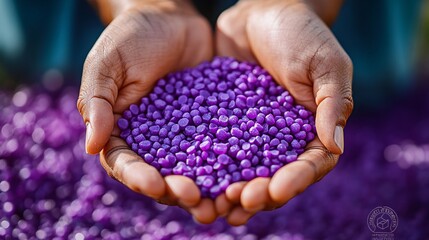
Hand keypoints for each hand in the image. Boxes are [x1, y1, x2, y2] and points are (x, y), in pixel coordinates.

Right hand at [77, 0, 216, 222]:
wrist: (169, 17)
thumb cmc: (130, 37)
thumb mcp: (106, 64)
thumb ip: (96, 102)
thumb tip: (91, 147)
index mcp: (122, 132)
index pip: (125, 164)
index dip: (138, 178)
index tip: (155, 185)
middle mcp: (153, 140)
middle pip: (163, 175)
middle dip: (178, 191)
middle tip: (197, 199)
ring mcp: (184, 134)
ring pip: (194, 168)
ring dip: (207, 187)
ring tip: (224, 200)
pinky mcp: (210, 123)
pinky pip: (220, 145)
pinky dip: (231, 161)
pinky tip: (245, 171)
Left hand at [215, 0, 352, 224]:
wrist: (262, 11)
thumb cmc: (301, 33)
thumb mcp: (326, 63)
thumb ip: (333, 103)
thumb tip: (336, 146)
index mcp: (311, 130)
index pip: (308, 164)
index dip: (294, 181)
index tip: (276, 190)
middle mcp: (281, 138)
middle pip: (273, 176)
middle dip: (258, 194)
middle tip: (239, 204)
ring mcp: (250, 133)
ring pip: (242, 170)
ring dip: (230, 190)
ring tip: (216, 205)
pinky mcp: (224, 122)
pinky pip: (215, 148)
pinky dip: (207, 166)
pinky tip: (193, 178)